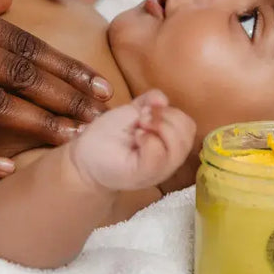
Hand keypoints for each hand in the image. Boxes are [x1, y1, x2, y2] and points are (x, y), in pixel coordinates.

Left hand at [69, 90, 195, 190]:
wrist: (85, 157)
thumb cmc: (108, 135)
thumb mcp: (132, 111)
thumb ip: (150, 101)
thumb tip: (163, 99)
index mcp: (169, 143)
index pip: (187, 124)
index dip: (170, 112)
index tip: (146, 112)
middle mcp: (169, 159)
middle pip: (187, 132)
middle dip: (165, 117)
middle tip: (141, 120)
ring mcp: (159, 169)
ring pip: (178, 146)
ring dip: (159, 128)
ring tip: (138, 129)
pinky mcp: (145, 174)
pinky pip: (159, 156)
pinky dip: (149, 141)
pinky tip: (136, 138)